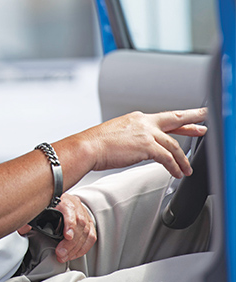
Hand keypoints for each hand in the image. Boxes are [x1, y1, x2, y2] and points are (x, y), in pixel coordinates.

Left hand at [16, 194, 95, 261]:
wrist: (58, 198)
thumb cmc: (49, 204)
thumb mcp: (39, 207)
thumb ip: (30, 218)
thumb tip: (23, 229)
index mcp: (63, 200)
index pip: (70, 210)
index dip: (70, 224)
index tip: (67, 236)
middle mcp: (76, 206)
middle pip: (79, 224)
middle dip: (70, 243)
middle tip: (61, 253)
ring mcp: (84, 214)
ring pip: (86, 232)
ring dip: (75, 248)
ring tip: (64, 256)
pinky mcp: (89, 223)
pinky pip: (91, 237)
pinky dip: (83, 248)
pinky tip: (74, 254)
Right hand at [81, 108, 206, 178]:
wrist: (87, 147)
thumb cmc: (96, 144)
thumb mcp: (117, 134)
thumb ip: (133, 137)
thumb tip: (140, 147)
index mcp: (136, 118)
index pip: (164, 118)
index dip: (180, 120)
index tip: (191, 120)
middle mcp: (143, 122)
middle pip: (175, 120)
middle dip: (193, 122)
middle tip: (204, 127)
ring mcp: (146, 133)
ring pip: (173, 145)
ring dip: (182, 159)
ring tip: (187, 169)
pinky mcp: (146, 146)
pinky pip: (167, 158)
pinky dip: (174, 167)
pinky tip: (176, 173)